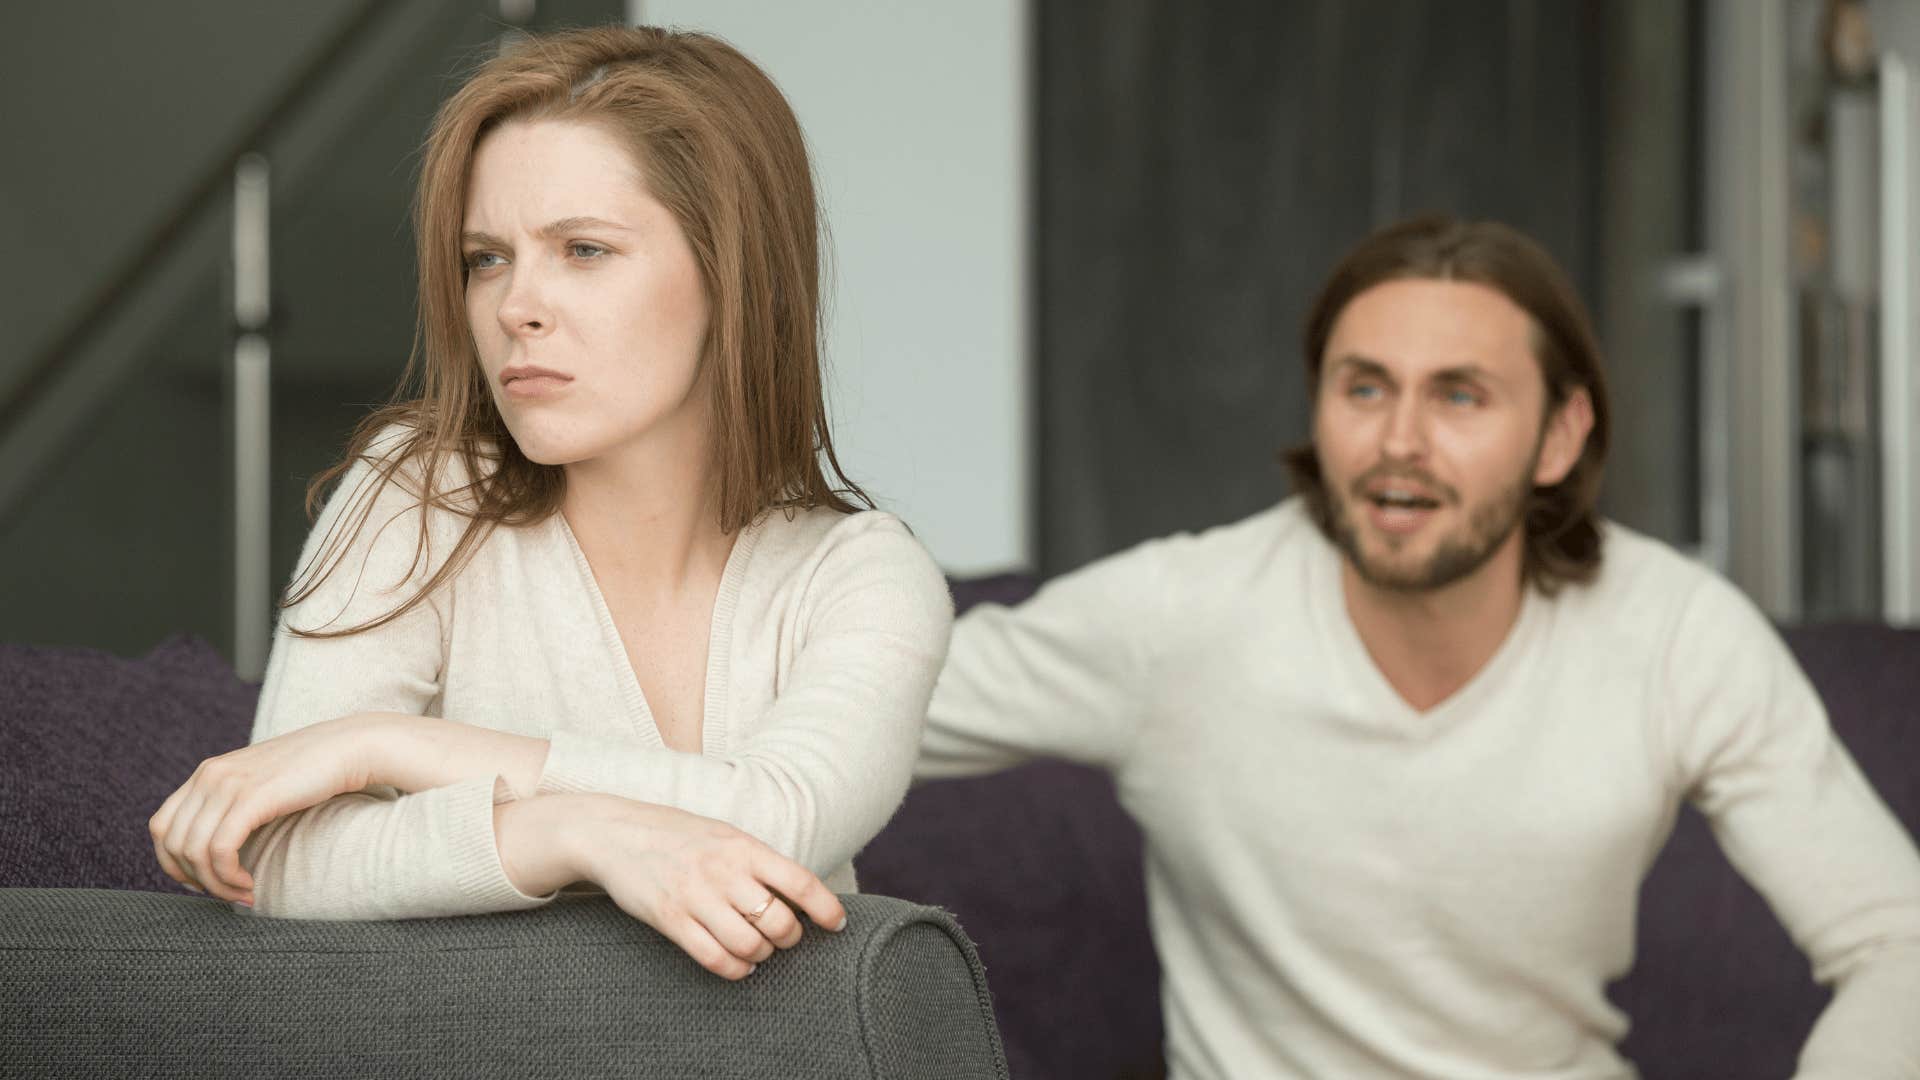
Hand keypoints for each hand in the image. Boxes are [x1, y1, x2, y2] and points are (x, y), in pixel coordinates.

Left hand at [148, 715, 379, 903]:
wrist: (349, 748)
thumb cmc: (313, 773)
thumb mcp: (260, 785)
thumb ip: (234, 804)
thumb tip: (218, 848)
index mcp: (207, 773)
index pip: (161, 826)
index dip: (172, 863)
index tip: (203, 882)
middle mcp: (209, 775)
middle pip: (171, 842)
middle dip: (193, 879)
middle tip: (225, 893)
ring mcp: (228, 785)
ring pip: (193, 851)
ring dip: (215, 884)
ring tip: (243, 893)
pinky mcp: (250, 798)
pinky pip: (219, 850)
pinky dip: (228, 877)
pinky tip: (249, 884)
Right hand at [496, 794, 847, 979]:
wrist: (614, 832)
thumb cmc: (680, 836)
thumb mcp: (725, 835)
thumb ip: (759, 862)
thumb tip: (801, 896)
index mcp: (744, 846)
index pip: (800, 882)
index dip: (826, 908)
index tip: (837, 925)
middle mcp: (723, 871)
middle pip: (779, 922)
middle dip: (789, 938)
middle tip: (783, 938)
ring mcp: (695, 895)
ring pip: (749, 945)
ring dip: (761, 956)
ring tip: (759, 951)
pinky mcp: (669, 918)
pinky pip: (714, 958)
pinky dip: (735, 970)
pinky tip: (739, 965)